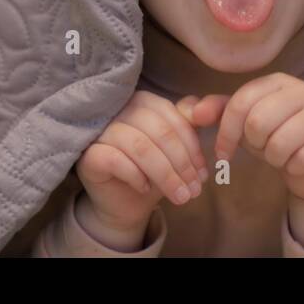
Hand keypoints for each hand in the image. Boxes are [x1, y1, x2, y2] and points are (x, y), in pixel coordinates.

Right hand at [74, 90, 210, 242]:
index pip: (174, 118)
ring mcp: (100, 130)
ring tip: (180, 196)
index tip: (204, 174)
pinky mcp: (88, 154)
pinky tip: (146, 188)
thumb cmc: (152, 170)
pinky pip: (116, 160)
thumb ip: (194, 123)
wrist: (125, 202)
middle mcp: (119, 109)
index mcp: (143, 101)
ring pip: (141, 147)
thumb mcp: (177, 147)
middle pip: (160, 132)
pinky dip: (137, 176)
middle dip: (183, 165)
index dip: (193, 148)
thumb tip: (215, 109)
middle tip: (195, 190)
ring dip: (166, 176)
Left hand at [202, 73, 303, 200]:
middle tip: (263, 148)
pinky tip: (300, 162)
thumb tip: (189, 112)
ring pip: (279, 143)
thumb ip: (217, 112)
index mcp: (279, 81)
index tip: (223, 151)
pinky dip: (294, 167)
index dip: (226, 132)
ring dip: (274, 158)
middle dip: (255, 145)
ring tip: (282, 154)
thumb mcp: (244, 123)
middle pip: (258, 123)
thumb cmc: (276, 137)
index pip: (240, 103)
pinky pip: (302, 159)